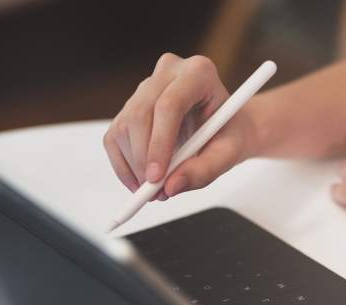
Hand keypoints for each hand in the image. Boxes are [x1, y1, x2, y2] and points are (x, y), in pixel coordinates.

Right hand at [102, 53, 254, 199]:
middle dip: (143, 159)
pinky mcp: (130, 105)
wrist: (226, 126)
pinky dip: (123, 165)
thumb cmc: (230, 134)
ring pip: (124, 127)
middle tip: (154, 191)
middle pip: (140, 114)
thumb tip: (170, 186)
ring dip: (133, 165)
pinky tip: (139, 181)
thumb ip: (204, 171)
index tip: (157, 178)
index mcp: (198, 73)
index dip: (159, 143)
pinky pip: (115, 136)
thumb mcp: (229, 154)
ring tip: (155, 189)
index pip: (168, 106)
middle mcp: (168, 72)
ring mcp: (146, 86)